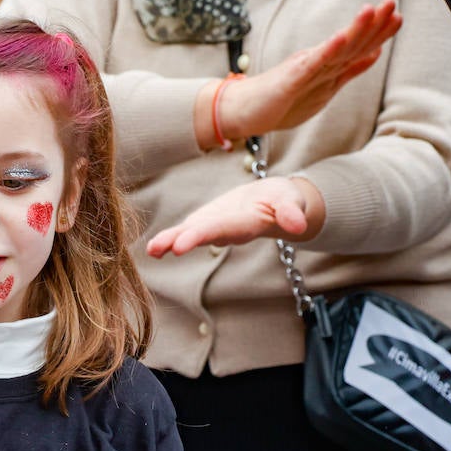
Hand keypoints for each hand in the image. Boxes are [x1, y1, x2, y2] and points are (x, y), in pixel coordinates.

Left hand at [146, 177, 318, 256]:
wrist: (275, 202)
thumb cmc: (285, 199)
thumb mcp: (292, 200)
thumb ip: (291, 211)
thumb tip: (298, 224)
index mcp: (247, 224)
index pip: (225, 229)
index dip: (205, 234)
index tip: (185, 243)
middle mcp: (228, 231)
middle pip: (206, 234)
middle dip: (188, 240)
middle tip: (169, 248)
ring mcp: (215, 229)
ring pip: (192, 236)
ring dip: (172, 242)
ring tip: (152, 250)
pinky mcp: (206, 224)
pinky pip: (186, 231)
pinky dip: (170, 238)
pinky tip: (152, 248)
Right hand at [198, 0, 401, 146]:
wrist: (241, 111)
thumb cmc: (279, 102)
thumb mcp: (323, 88)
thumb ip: (348, 70)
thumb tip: (375, 53)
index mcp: (326, 66)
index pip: (358, 48)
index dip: (379, 33)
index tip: (397, 16)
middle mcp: (317, 63)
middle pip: (351, 43)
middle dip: (373, 25)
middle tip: (391, 3)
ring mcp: (303, 70)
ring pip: (334, 50)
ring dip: (353, 30)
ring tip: (371, 10)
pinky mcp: (290, 80)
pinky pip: (311, 65)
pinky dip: (327, 52)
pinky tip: (340, 38)